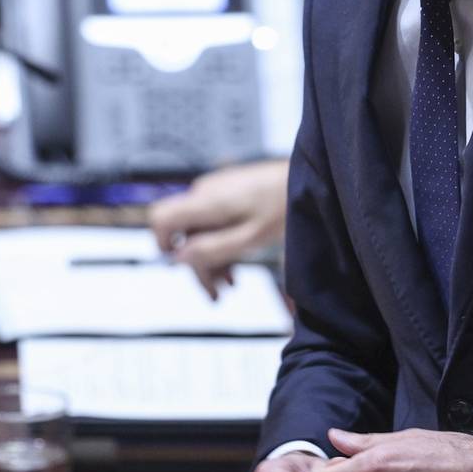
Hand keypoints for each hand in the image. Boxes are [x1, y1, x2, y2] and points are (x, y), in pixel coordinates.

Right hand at [148, 159, 289, 298]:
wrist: (311, 178)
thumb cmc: (284, 207)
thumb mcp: (249, 238)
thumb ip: (212, 248)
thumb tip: (177, 259)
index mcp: (206, 201)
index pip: (161, 217)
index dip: (162, 243)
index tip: (181, 266)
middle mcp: (206, 192)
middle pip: (183, 231)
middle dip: (198, 263)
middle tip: (217, 294)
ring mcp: (218, 190)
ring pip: (200, 229)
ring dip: (212, 257)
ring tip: (231, 282)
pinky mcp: (230, 191)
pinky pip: (214, 221)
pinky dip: (221, 243)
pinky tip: (236, 263)